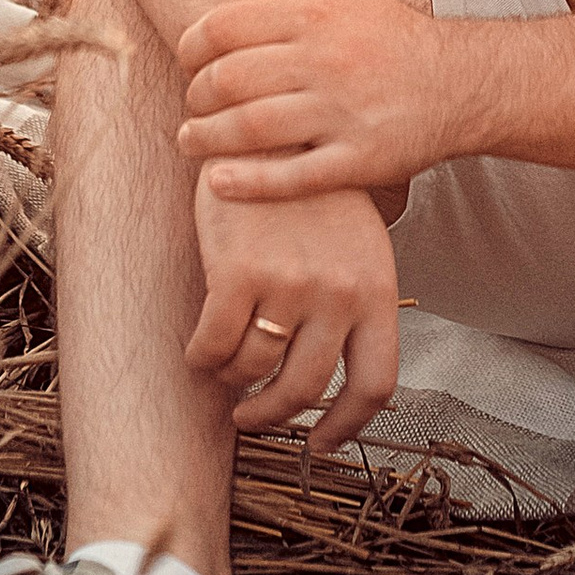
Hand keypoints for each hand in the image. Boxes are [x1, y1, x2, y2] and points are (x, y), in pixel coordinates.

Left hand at [176, 0, 464, 200]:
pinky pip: (294, 178)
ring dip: (208, 138)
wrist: (459, 82)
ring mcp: (343, 114)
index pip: (225, 27)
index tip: (187, 60)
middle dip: (196, 94)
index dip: (191, 46)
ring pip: (253, 129)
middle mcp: (327, 62)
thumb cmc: (387, 31)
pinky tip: (219, 182)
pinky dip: (249, 183)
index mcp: (316, 15)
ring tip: (189, 140)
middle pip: (231, 80)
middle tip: (191, 102)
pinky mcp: (359, 160)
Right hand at [185, 171, 401, 450]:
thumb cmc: (312, 193)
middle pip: (305, 390)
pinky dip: (202, 358)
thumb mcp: (358, 246)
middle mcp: (338, 294)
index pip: (375, 384)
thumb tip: (334, 372)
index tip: (318, 444)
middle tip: (250, 414)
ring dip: (232, 379)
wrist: (270, 130)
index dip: (345, 427)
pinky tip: (198, 351)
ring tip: (223, 369)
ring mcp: (289, 285)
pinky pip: (214, 345)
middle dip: (271, 415)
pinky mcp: (238, 274)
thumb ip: (355, 304)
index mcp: (376, 290)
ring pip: (253, 369)